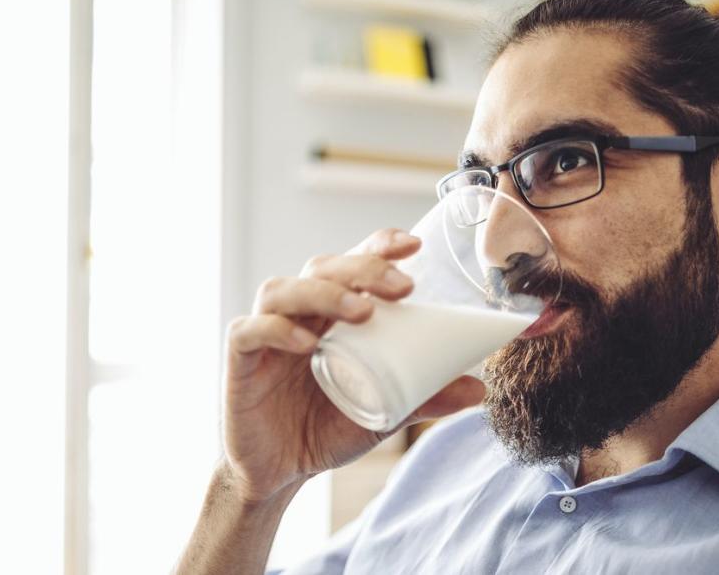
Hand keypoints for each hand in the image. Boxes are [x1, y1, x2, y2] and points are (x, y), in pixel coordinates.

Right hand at [220, 228, 485, 503]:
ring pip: (283, 289)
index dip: (378, 247)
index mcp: (332, 313)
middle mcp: (299, 312)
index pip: (352, 263)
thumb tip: (479, 390)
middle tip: (403, 288)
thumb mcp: (384, 412)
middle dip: (363, 268)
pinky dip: (278, 329)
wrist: (280, 473)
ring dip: (325, 292)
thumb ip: (424, 397)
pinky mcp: (239, 357)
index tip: (413, 246)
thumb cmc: (326, 428)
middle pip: (322, 266)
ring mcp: (266, 331)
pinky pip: (250, 329)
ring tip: (363, 311)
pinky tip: (308, 342)